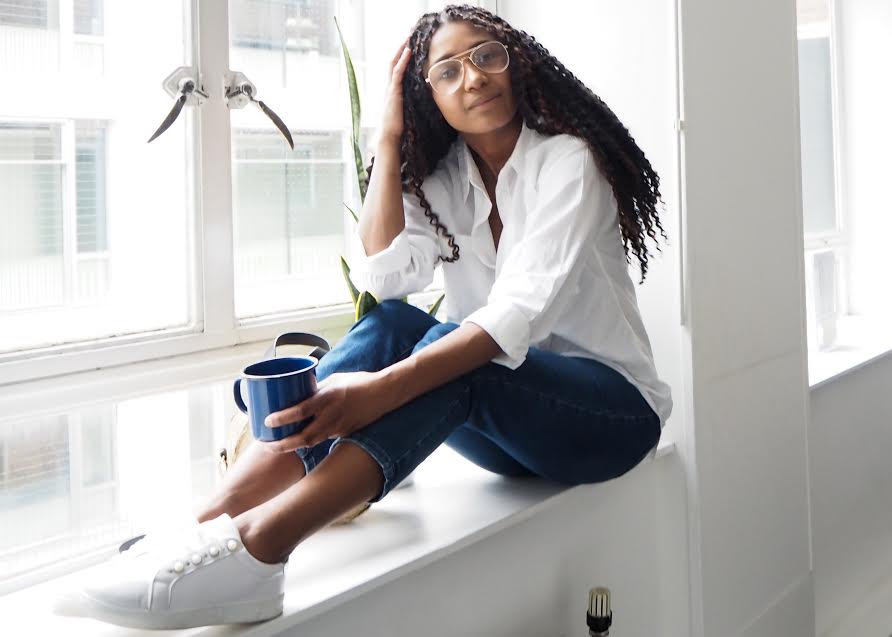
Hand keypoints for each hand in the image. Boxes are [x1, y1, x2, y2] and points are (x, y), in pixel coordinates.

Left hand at [261, 372, 395, 452]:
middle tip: (267, 446)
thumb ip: (316, 389)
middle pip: (304, 437)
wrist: (384, 394)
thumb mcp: (334, 380)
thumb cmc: (358, 382)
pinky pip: (323, 438)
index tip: (267, 421)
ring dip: (293, 445)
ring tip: (276, 446)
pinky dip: (309, 440)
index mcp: (328, 398)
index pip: (301, 410)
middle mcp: (332, 415)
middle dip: (283, 445)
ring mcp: (339, 427)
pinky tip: (299, 440)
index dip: (282, 418)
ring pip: (312, 441)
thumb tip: (298, 394)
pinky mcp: (345, 433)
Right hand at [378, 38, 412, 144]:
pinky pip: (397, 73)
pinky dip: (402, 61)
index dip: (402, 55)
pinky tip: (408, 52)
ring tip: (409, 37)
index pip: (397, 67)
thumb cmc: (398, 125)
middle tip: (410, 34)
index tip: (411, 44)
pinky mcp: (393, 92)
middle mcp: (389, 85)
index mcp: (393, 89)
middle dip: (401, 47)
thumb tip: (426, 94)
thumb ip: (413, 99)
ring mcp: (390, 88)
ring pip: (394, 63)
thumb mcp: (407, 108)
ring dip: (402, 49)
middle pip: (394, 60)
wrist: (389, 135)